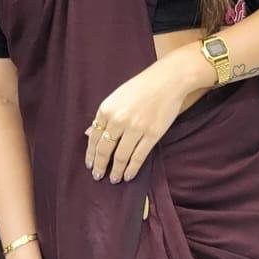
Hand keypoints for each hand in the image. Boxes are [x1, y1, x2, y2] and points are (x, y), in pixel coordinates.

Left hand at [84, 57, 193, 182]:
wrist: (168, 79)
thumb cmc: (141, 87)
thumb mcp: (117, 97)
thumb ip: (104, 116)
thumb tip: (89, 133)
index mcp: (106, 109)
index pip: (94, 138)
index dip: (91, 154)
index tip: (90, 164)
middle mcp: (118, 120)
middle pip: (105, 149)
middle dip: (100, 166)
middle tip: (98, 176)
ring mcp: (136, 128)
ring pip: (121, 156)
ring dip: (116, 171)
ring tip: (114, 179)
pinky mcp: (152, 134)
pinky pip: (139, 157)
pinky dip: (132, 169)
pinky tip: (128, 175)